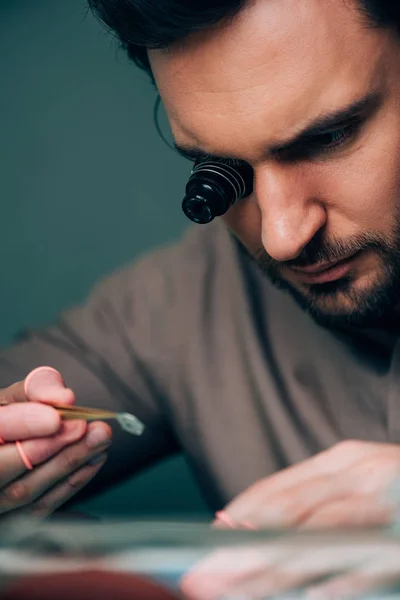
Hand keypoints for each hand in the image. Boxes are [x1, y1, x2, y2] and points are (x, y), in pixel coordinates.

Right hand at [0, 366, 111, 518]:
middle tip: (84, 427)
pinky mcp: (12, 521)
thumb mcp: (17, 396)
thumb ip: (37, 389)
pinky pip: (40, 508)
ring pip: (25, 491)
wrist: (10, 444)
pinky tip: (94, 459)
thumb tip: (64, 398)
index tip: (55, 417)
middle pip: (4, 468)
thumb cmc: (12, 417)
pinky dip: (71, 483)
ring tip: (100, 438)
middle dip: (50, 446)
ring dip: (68, 463)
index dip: (22, 424)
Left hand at [181, 440, 399, 599]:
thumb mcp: (360, 483)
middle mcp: (361, 472)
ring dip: (277, 566)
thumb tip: (257, 527)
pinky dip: (341, 579)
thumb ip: (318, 501)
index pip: (279, 487)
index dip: (242, 515)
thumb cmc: (399, 492)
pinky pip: (371, 560)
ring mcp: (387, 500)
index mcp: (343, 461)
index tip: (211, 541)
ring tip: (238, 588)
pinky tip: (312, 595)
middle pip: (291, 511)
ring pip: (323, 534)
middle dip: (244, 547)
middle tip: (204, 574)